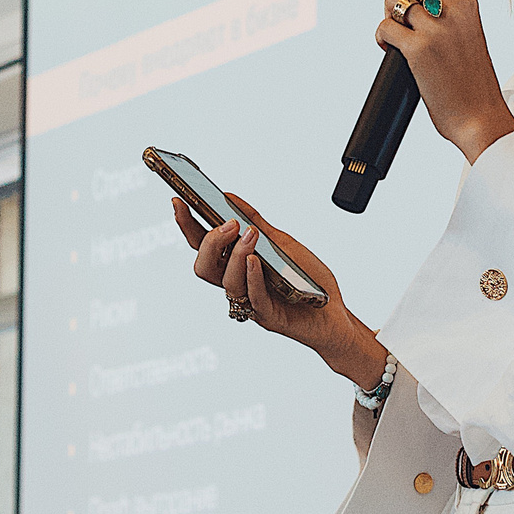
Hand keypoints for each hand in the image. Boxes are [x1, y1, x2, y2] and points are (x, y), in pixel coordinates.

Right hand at [170, 195, 387, 386]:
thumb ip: (256, 222)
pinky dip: (251, 276)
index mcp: (236, 265)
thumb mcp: (282, 242)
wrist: (334, 313)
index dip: (186, 225)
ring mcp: (250, 302)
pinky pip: (252, 297)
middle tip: (228, 224)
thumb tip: (229, 196)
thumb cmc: (307, 279)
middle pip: (204, 266)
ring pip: (226, 281)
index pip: (202, 245)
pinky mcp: (268, 316)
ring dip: (236, 254)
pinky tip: (256, 261)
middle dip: (210, 242)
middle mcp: (238, 283)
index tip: (178, 200)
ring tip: (251, 235)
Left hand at [376, 0, 513, 162]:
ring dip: (387, 16)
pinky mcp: (417, 50)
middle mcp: (453, 9)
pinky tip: (390, 49)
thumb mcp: (471, 32)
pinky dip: (381, 38)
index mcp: (469, 2)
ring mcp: (435, 29)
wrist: (481, 117)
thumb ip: (453, 11)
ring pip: (391, 0)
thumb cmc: (474, 80)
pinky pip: (384, 28)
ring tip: (398, 34)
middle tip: (404, 15)